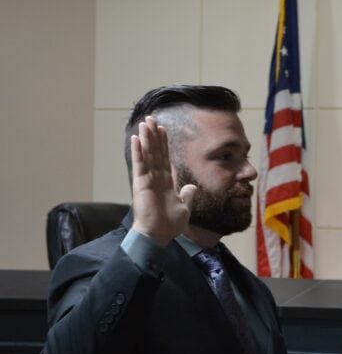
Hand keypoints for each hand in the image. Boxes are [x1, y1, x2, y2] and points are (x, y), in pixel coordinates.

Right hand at [131, 116, 196, 245]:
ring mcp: (147, 179)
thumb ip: (187, 196)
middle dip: (155, 135)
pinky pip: (140, 164)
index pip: (165, 159)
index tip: (163, 130)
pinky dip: (138, 151)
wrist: (159, 235)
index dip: (164, 144)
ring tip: (146, 122)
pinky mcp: (141, 183)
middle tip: (152, 118)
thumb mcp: (184, 208)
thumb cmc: (170, 225)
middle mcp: (156, 178)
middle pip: (156, 152)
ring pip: (148, 154)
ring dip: (147, 138)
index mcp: (166, 183)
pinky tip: (137, 138)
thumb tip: (192, 187)